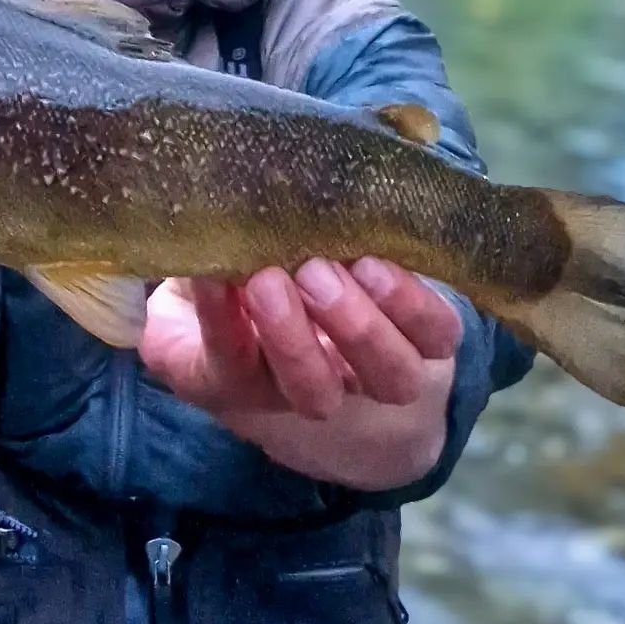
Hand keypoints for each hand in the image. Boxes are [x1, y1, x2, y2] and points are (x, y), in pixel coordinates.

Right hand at [139, 257, 461, 434]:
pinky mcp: (423, 344)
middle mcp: (305, 388)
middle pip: (311, 390)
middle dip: (292, 336)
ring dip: (358, 325)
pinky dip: (411, 305)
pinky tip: (378, 263)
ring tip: (334, 267)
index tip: (214, 275)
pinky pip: (434, 339)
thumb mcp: (197, 267)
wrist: (306, 278)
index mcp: (233, 375)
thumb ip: (191, 263)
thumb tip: (191, 233)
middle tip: (277, 274)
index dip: (221, 323)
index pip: (228, 366)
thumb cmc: (233, 270)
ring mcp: (370, 372)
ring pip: (383, 378)